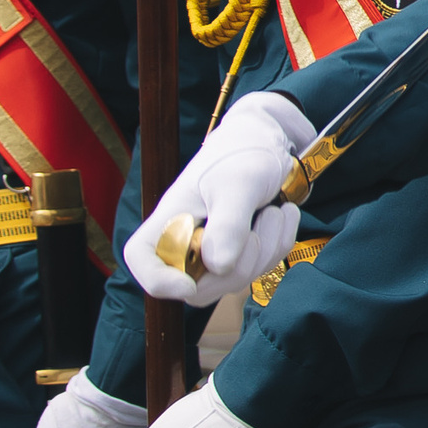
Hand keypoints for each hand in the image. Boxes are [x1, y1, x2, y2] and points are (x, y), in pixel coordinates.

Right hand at [125, 91, 312, 305]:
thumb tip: (219, 266)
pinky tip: (285, 214)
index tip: (189, 286)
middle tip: (264, 218)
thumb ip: (228, 223)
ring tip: (275, 210)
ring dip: (268, 247)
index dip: (158, 281)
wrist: (274, 140)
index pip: (142, 260)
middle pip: (198, 287)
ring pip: (235, 280)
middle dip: (241, 263)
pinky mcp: (241, 254)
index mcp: (169, 219)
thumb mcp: (238, 182)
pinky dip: (280, 243)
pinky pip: (261, 269)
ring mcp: (214, 252)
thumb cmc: (244, 153)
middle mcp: (185, 241)